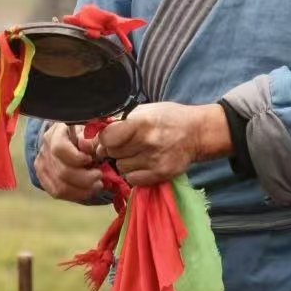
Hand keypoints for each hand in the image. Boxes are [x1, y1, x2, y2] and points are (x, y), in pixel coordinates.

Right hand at [36, 121, 105, 203]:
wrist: (68, 140)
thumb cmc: (82, 135)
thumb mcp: (90, 131)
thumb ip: (90, 138)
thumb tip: (86, 145)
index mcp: (55, 134)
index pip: (59, 148)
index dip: (76, 158)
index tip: (91, 159)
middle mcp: (45, 150)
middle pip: (62, 172)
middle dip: (85, 178)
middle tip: (100, 176)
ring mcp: (42, 166)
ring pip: (60, 186)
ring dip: (82, 190)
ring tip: (97, 185)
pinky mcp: (43, 179)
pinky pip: (57, 193)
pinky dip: (75, 195)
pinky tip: (88, 190)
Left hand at [93, 102, 230, 186]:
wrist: (197, 132)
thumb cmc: (167, 118)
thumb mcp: (144, 111)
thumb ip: (119, 121)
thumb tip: (93, 135)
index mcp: (142, 122)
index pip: (107, 137)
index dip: (104, 139)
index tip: (109, 137)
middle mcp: (148, 142)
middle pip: (112, 153)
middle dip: (114, 150)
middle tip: (127, 144)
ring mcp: (155, 160)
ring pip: (121, 168)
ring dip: (124, 162)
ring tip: (138, 152)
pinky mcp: (160, 174)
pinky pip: (132, 179)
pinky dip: (134, 174)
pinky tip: (144, 163)